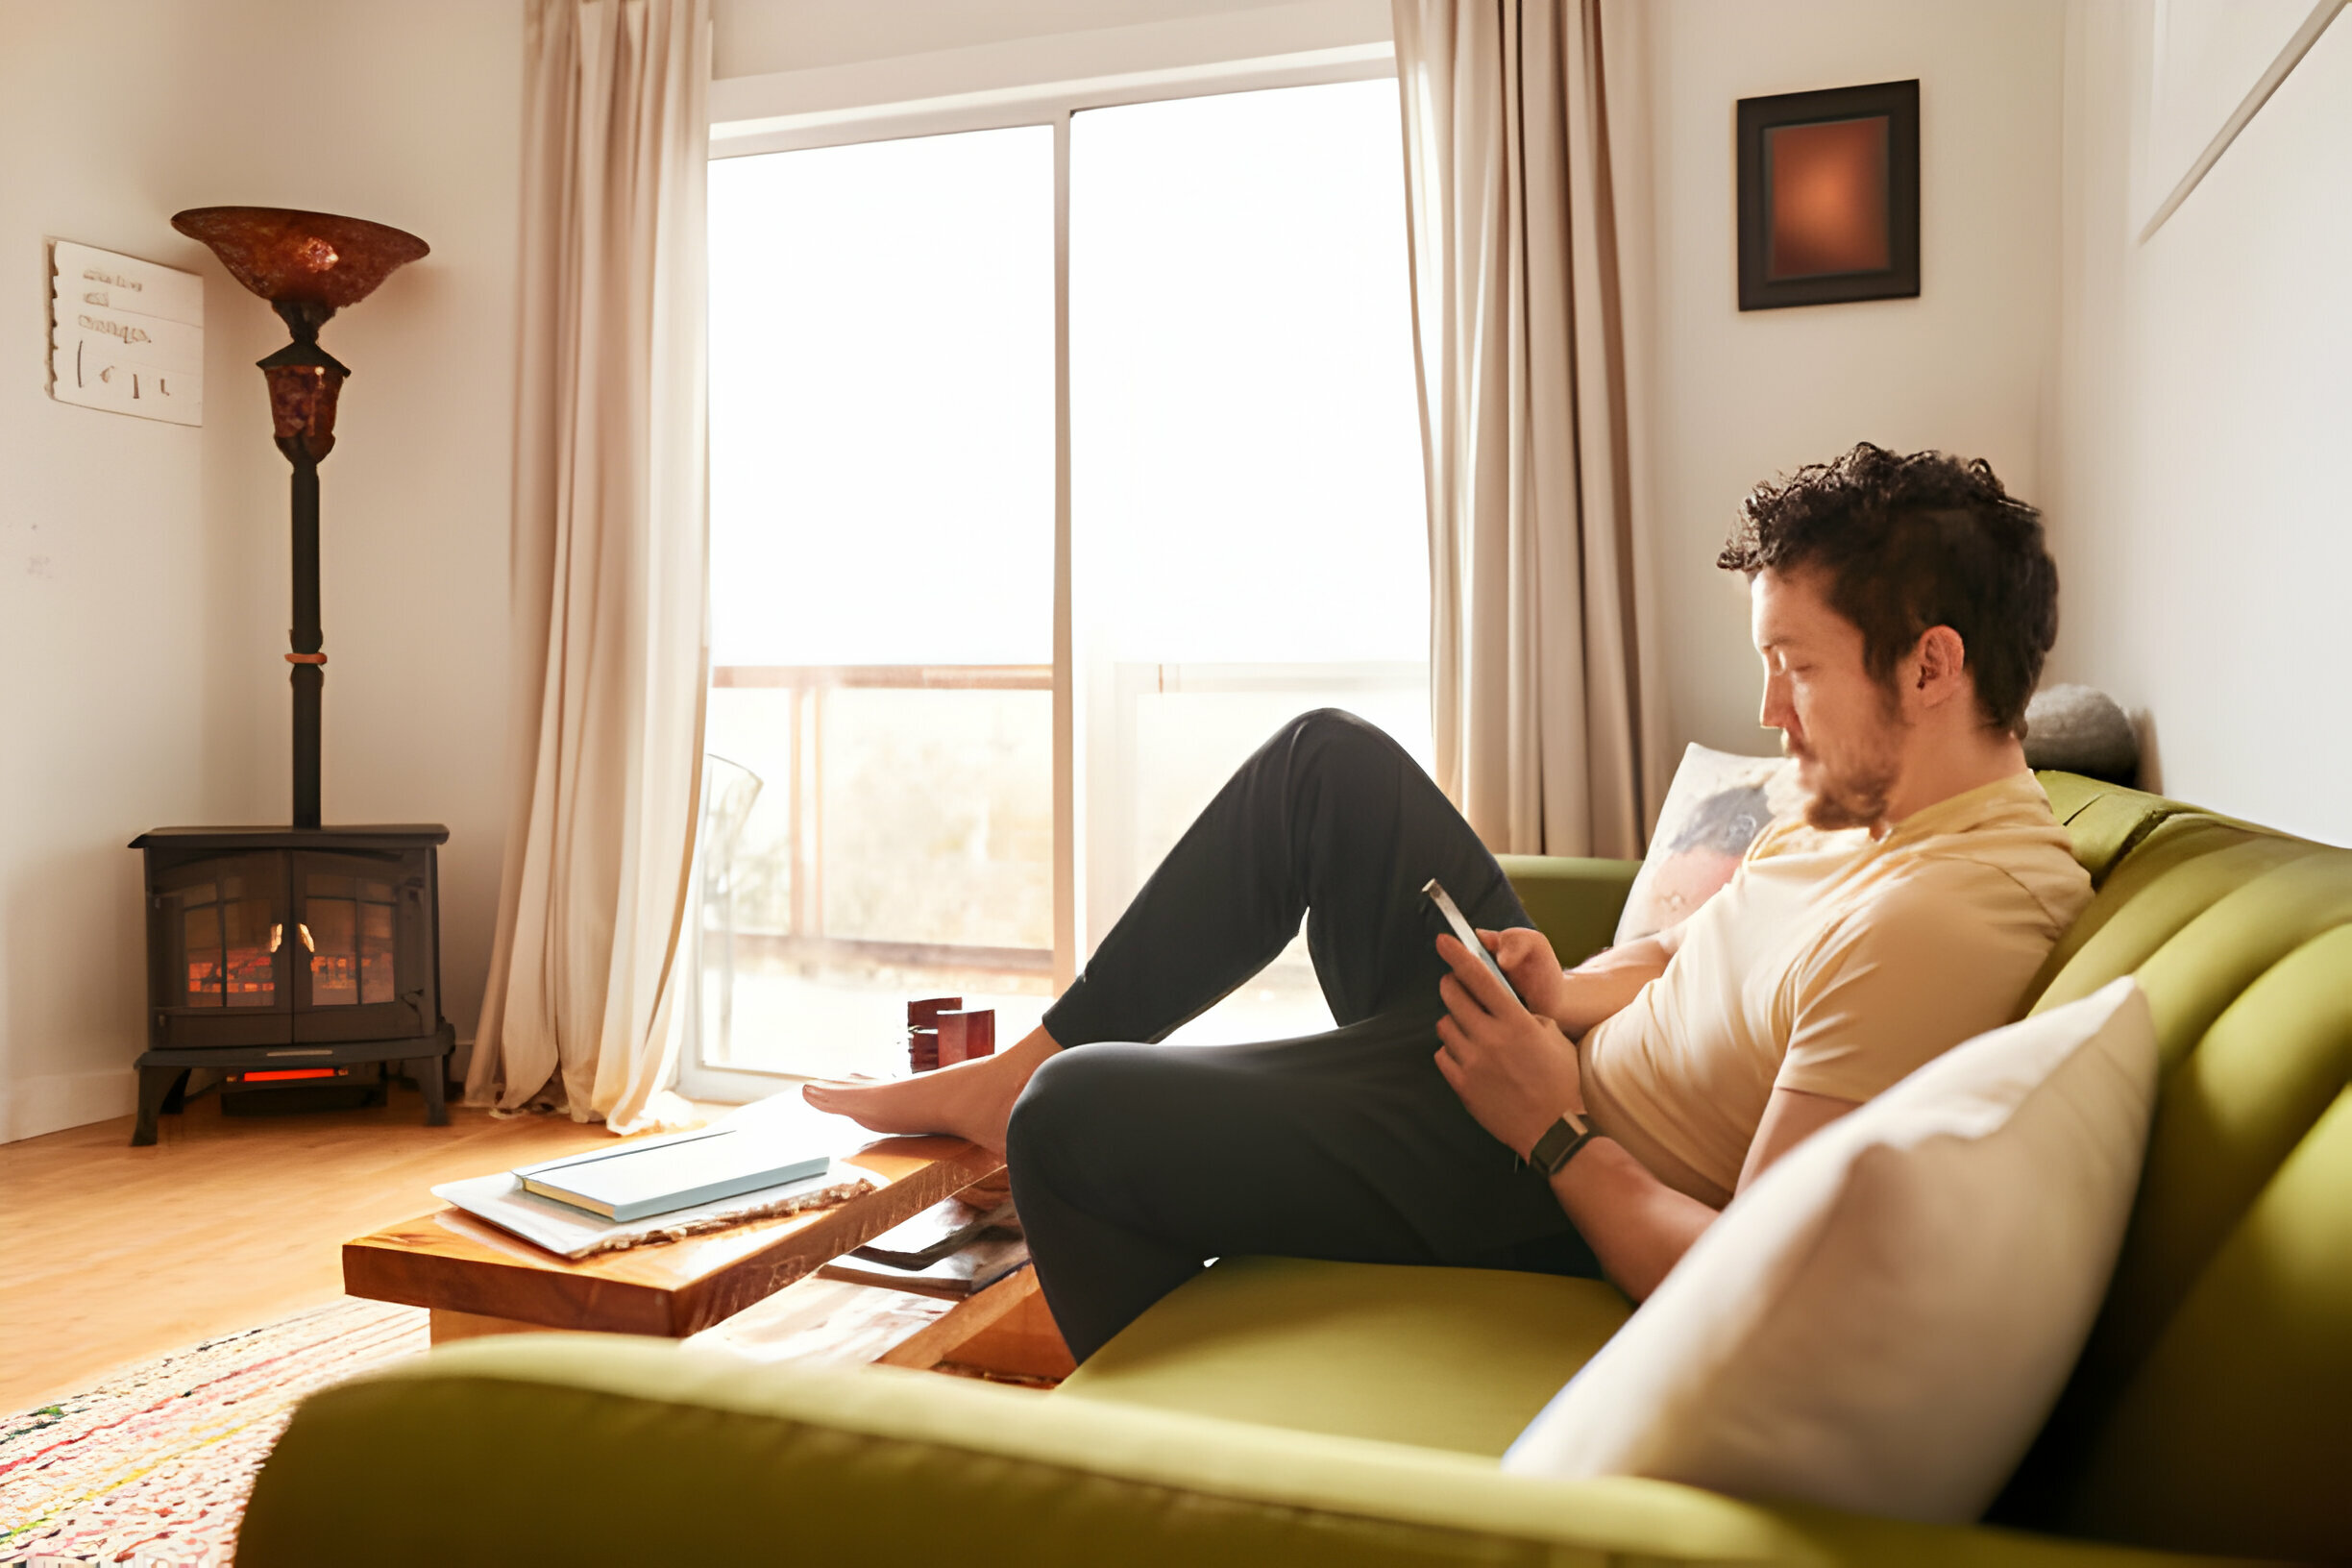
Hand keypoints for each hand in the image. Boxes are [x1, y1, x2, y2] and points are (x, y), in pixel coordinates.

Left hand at [1432, 932, 1585, 1160]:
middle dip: (1452, 985)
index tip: (1444, 940)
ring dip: (1454, 1021)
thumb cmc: (1560, 1080)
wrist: (1554, 1128)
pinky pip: (1443, 1055)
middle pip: (1453, 995)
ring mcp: (1473, 1062)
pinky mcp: (1462, 1085)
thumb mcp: (1552, 1036)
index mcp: (1516, 1021)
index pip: (1480, 977)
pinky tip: (1469, 1056)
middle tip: (1456, 985)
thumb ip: (1524, 1014)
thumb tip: (1501, 1001)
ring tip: (1471, 1030)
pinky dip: (1452, 1051)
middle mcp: (1490, 1037)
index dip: (1458, 955)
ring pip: (1445, 1025)